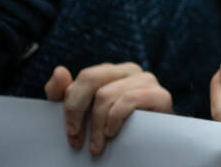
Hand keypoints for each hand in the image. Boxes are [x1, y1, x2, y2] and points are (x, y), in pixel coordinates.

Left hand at [44, 62, 171, 154]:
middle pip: (92, 78)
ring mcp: (147, 80)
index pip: (86, 77)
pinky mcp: (160, 96)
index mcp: (112, 72)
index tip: (71, 133)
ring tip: (96, 146)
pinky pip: (128, 100)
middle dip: (78, 111)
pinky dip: (114, 119)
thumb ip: (63, 93)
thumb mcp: (81, 114)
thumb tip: (60, 71)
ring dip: (96, 125)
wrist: (147, 151)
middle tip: (76, 140)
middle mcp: (130, 70)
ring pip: (106, 94)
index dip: (72, 105)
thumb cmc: (112, 131)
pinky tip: (112, 133)